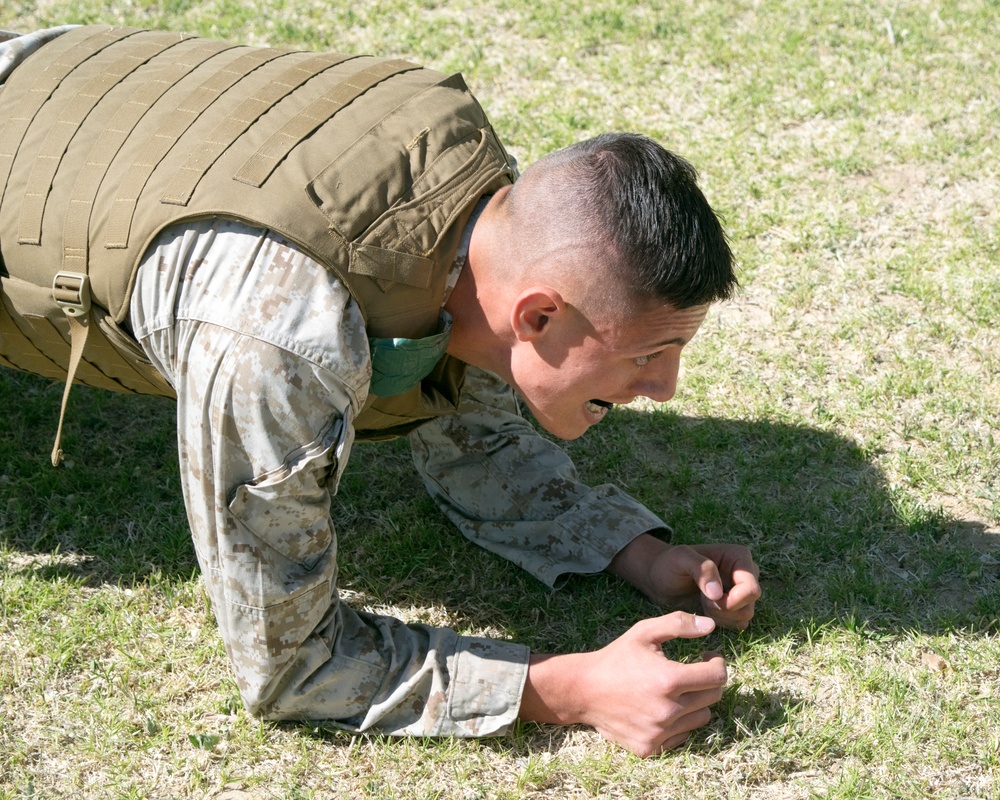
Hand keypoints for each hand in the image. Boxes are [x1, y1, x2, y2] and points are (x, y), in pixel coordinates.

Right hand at [519, 612, 725, 756]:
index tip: (707, 656)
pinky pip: (682, 736)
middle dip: (708, 681)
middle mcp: (668, 710)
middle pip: (713, 697)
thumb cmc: (616, 658)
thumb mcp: (644, 632)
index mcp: (669, 680)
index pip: (717, 676)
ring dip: (697, 702)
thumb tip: (710, 625)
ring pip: (701, 718)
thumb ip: (679, 624)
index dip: (717, 662)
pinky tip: (664, 707)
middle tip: (694, 671)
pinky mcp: (651, 747)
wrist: (583, 690)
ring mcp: (660, 732)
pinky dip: (680, 722)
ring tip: (679, 690)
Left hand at [609, 535, 760, 629]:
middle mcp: (745, 573)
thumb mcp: (680, 558)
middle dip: (724, 609)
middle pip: (749, 604)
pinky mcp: (734, 606)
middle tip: (703, 600)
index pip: (751, 588)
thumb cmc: (670, 563)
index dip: (733, 600)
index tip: (709, 597)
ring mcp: (741, 590)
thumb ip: (701, 569)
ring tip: (702, 602)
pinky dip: (721, 622)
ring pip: (745, 616)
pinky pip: (738, 622)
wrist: (661, 578)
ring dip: (721, 616)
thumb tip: (718, 593)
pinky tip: (705, 609)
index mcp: (739, 557)